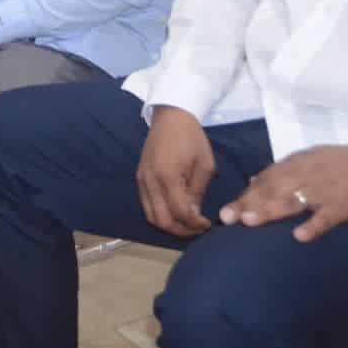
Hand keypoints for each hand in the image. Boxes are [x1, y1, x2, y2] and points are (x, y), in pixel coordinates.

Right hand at [136, 106, 215, 237]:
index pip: (180, 212)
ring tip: (186, 223)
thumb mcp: (205, 164)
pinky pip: (147, 204)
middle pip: (162, 220)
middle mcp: (150, 181)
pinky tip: (175, 211)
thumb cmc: (191, 137)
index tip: (208, 224)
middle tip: (197, 229)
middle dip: (181, 230)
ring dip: (169, 225)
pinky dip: (160, 213)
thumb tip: (194, 214)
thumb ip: (198, 191)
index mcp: (168, 176)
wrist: (170, 116)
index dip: (195, 224)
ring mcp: (142, 180)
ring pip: (151, 216)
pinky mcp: (139, 177)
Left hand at [220, 145, 347, 242]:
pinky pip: (327, 216)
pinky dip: (314, 225)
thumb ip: (280, 172)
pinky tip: (300, 236)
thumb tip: (252, 182)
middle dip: (249, 204)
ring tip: (250, 221)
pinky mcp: (344, 205)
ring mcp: (324, 191)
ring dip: (271, 210)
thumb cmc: (338, 164)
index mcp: (295, 165)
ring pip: (293, 201)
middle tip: (228, 218)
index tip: (226, 211)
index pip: (264, 181)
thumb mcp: (307, 160)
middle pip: (272, 190)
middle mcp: (305, 176)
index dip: (245, 196)